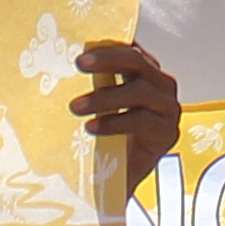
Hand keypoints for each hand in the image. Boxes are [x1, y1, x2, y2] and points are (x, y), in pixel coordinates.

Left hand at [70, 38, 182, 186]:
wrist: (116, 181)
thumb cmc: (104, 137)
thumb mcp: (97, 105)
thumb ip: (92, 82)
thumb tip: (57, 60)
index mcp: (144, 72)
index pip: (129, 48)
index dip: (108, 44)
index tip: (81, 46)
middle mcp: (160, 85)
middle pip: (137, 61)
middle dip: (107, 59)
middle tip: (79, 63)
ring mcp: (167, 109)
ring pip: (139, 91)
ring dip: (104, 97)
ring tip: (76, 107)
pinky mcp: (166, 133)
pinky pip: (141, 121)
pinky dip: (114, 122)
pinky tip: (92, 127)